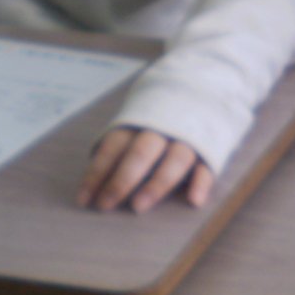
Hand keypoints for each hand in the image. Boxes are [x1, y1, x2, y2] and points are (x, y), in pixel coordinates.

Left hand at [77, 128, 213, 213]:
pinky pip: (207, 166)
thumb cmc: (157, 120)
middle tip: (105, 205)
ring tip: (138, 207)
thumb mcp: (135, 124)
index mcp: (138, 122)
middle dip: (121, 180)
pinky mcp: (210, 148)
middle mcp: (162, 129)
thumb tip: (94, 186)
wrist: (203, 88)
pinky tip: (193, 201)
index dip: (97, 173)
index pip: (113, 148)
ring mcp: (188, 138)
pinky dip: (201, 183)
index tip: (84, 200)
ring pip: (174, 160)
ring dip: (156, 183)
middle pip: (141, 153)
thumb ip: (119, 150)